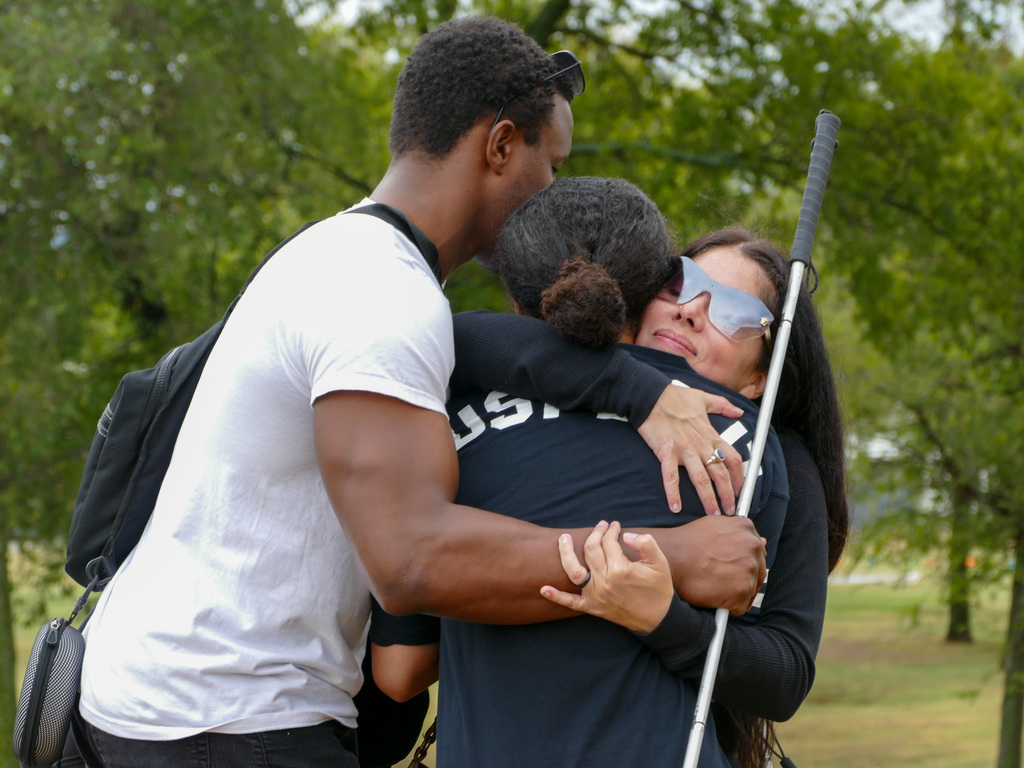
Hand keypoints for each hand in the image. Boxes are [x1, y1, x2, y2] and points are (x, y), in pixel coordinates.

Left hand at [539, 521, 673, 633]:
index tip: (615, 526)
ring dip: (565, 553)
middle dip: (595, 534)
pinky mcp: (592, 608)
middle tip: (600, 526)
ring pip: (574, 571)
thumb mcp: (660, 563)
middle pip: (591, 550)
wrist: (659, 619)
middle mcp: (605, 582)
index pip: (609, 542)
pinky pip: (570, 603)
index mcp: (621, 570)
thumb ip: (646, 543)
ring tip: (562, 539)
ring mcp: (596, 596)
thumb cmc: (659, 589)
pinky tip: (543, 589)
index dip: (611, 530)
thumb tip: (625, 535)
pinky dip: (556, 596)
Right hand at [637, 382, 744, 515]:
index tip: (740, 490)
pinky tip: (675, 507)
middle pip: (720, 474)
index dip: (739, 477)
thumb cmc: (675, 397)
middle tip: (730, 511)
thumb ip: (723, 405)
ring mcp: (683, 450)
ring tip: (713, 515)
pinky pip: (670, 476)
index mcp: (710, 434)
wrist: (650, 396)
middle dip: (728, 495)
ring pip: (700, 479)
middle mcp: (700, 445)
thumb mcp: (704, 398)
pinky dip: (673, 493)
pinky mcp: (666, 452)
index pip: (733, 459)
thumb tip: (739, 411)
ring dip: (708, 499)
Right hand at [662, 516, 765, 615]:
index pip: (756, 551)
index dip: (742, 561)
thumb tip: (761, 540)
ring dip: (736, 592)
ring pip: (752, 589)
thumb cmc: (686, 544)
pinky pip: (742, 606)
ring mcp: (749, 569)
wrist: (670, 558)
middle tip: (721, 579)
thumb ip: (738, 533)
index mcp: (746, 529)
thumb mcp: (714, 526)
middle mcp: (752, 547)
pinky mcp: (742, 591)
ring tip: (715, 587)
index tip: (731, 566)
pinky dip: (730, 606)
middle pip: (758, 570)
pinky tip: (715, 596)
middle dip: (742, 577)